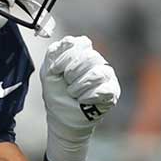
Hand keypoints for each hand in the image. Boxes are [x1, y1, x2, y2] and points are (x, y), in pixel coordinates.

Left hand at [39, 35, 120, 160]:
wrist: (62, 118)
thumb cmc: (57, 95)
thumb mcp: (48, 72)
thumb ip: (54, 53)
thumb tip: (68, 41)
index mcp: (81, 53)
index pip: (80, 43)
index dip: (65, 57)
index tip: (56, 70)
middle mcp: (97, 61)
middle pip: (89, 56)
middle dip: (71, 73)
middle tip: (67, 86)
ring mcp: (106, 75)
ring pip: (96, 73)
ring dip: (79, 87)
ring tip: (74, 94)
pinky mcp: (112, 91)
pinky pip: (104, 89)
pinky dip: (89, 96)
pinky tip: (83, 101)